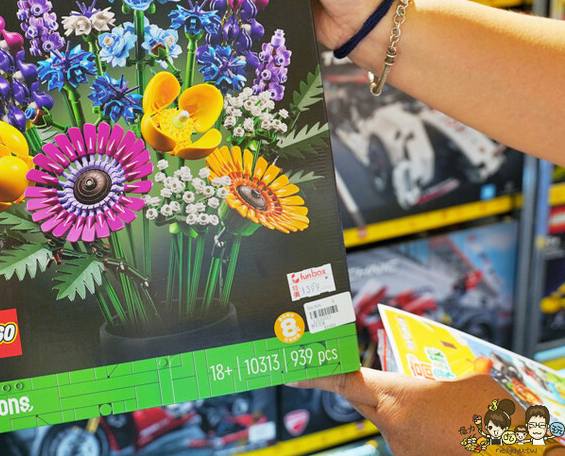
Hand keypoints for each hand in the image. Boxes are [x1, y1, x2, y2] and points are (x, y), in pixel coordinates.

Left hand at [289, 368, 513, 455]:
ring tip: (442, 408)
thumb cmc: (495, 418)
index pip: (344, 381)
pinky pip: (406, 438)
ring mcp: (403, 450)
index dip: (314, 373)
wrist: (519, 454)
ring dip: (405, 410)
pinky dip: (419, 428)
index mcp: (398, 397)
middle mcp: (392, 426)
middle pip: (362, 399)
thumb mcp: (472, 378)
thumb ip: (447, 368)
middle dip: (365, 386)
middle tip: (381, 375)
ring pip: (388, 419)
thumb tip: (452, 363)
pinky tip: (446, 425)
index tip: (291, 368)